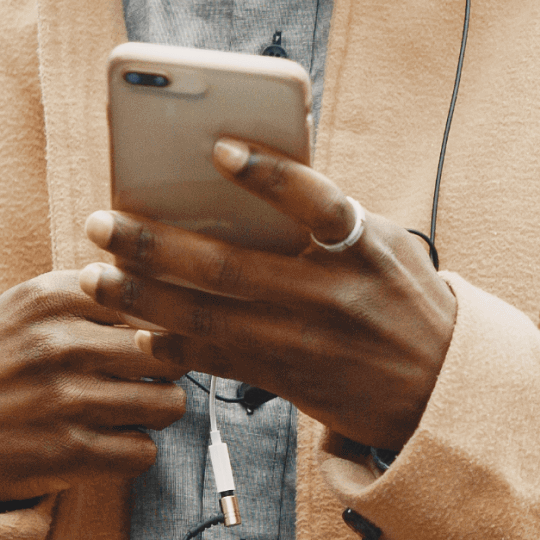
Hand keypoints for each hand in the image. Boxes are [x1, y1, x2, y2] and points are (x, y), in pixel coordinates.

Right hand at [0, 271, 190, 507]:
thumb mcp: (28, 305)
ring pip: (168, 403)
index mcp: (50, 297)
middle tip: (142, 377)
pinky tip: (107, 442)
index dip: (159, 323)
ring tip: (127, 410)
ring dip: (154, 411)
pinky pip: (144, 452)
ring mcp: (63, 401)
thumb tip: (168, 284)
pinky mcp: (65, 454)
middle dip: (166, 368)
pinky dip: (133, 451)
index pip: (152, 301)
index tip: (145, 336)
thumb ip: (93, 289)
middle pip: (170, 352)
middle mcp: (58, 344)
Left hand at [80, 142, 456, 452]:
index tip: (217, 147)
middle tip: (101, 222)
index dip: (269, 174)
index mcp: (364, 248)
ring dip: (143, 299)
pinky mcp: (293, 382)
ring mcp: (309, 344)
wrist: (444, 392)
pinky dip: (175, 348)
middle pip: (230, 267)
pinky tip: (139, 334)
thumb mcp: (388, 247)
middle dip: (155, 245)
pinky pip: (221, 364)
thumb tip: (257, 170)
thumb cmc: (405, 299)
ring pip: (209, 320)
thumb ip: (331, 216)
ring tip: (95, 278)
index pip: (316, 201)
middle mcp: (334, 296)